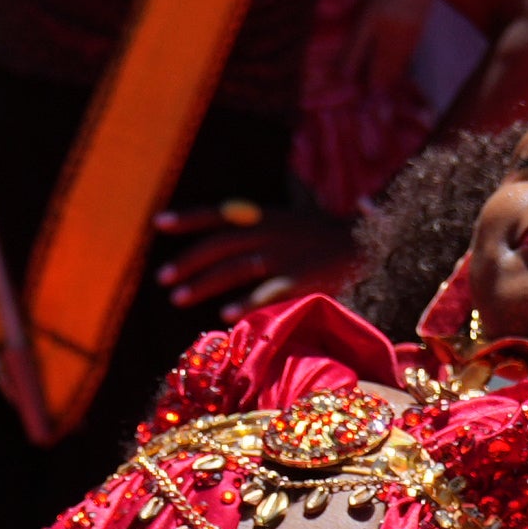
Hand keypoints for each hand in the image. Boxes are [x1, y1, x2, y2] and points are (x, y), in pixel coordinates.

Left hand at [154, 190, 362, 311]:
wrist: (369, 240)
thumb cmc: (322, 235)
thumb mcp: (286, 220)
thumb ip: (255, 227)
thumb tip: (220, 236)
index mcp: (264, 217)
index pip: (219, 213)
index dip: (189, 218)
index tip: (158, 224)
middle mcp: (270, 233)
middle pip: (220, 245)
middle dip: (188, 261)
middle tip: (162, 279)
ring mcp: (286, 256)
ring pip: (236, 268)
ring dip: (204, 283)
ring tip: (177, 297)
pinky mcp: (303, 278)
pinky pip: (269, 291)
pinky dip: (246, 302)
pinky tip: (225, 314)